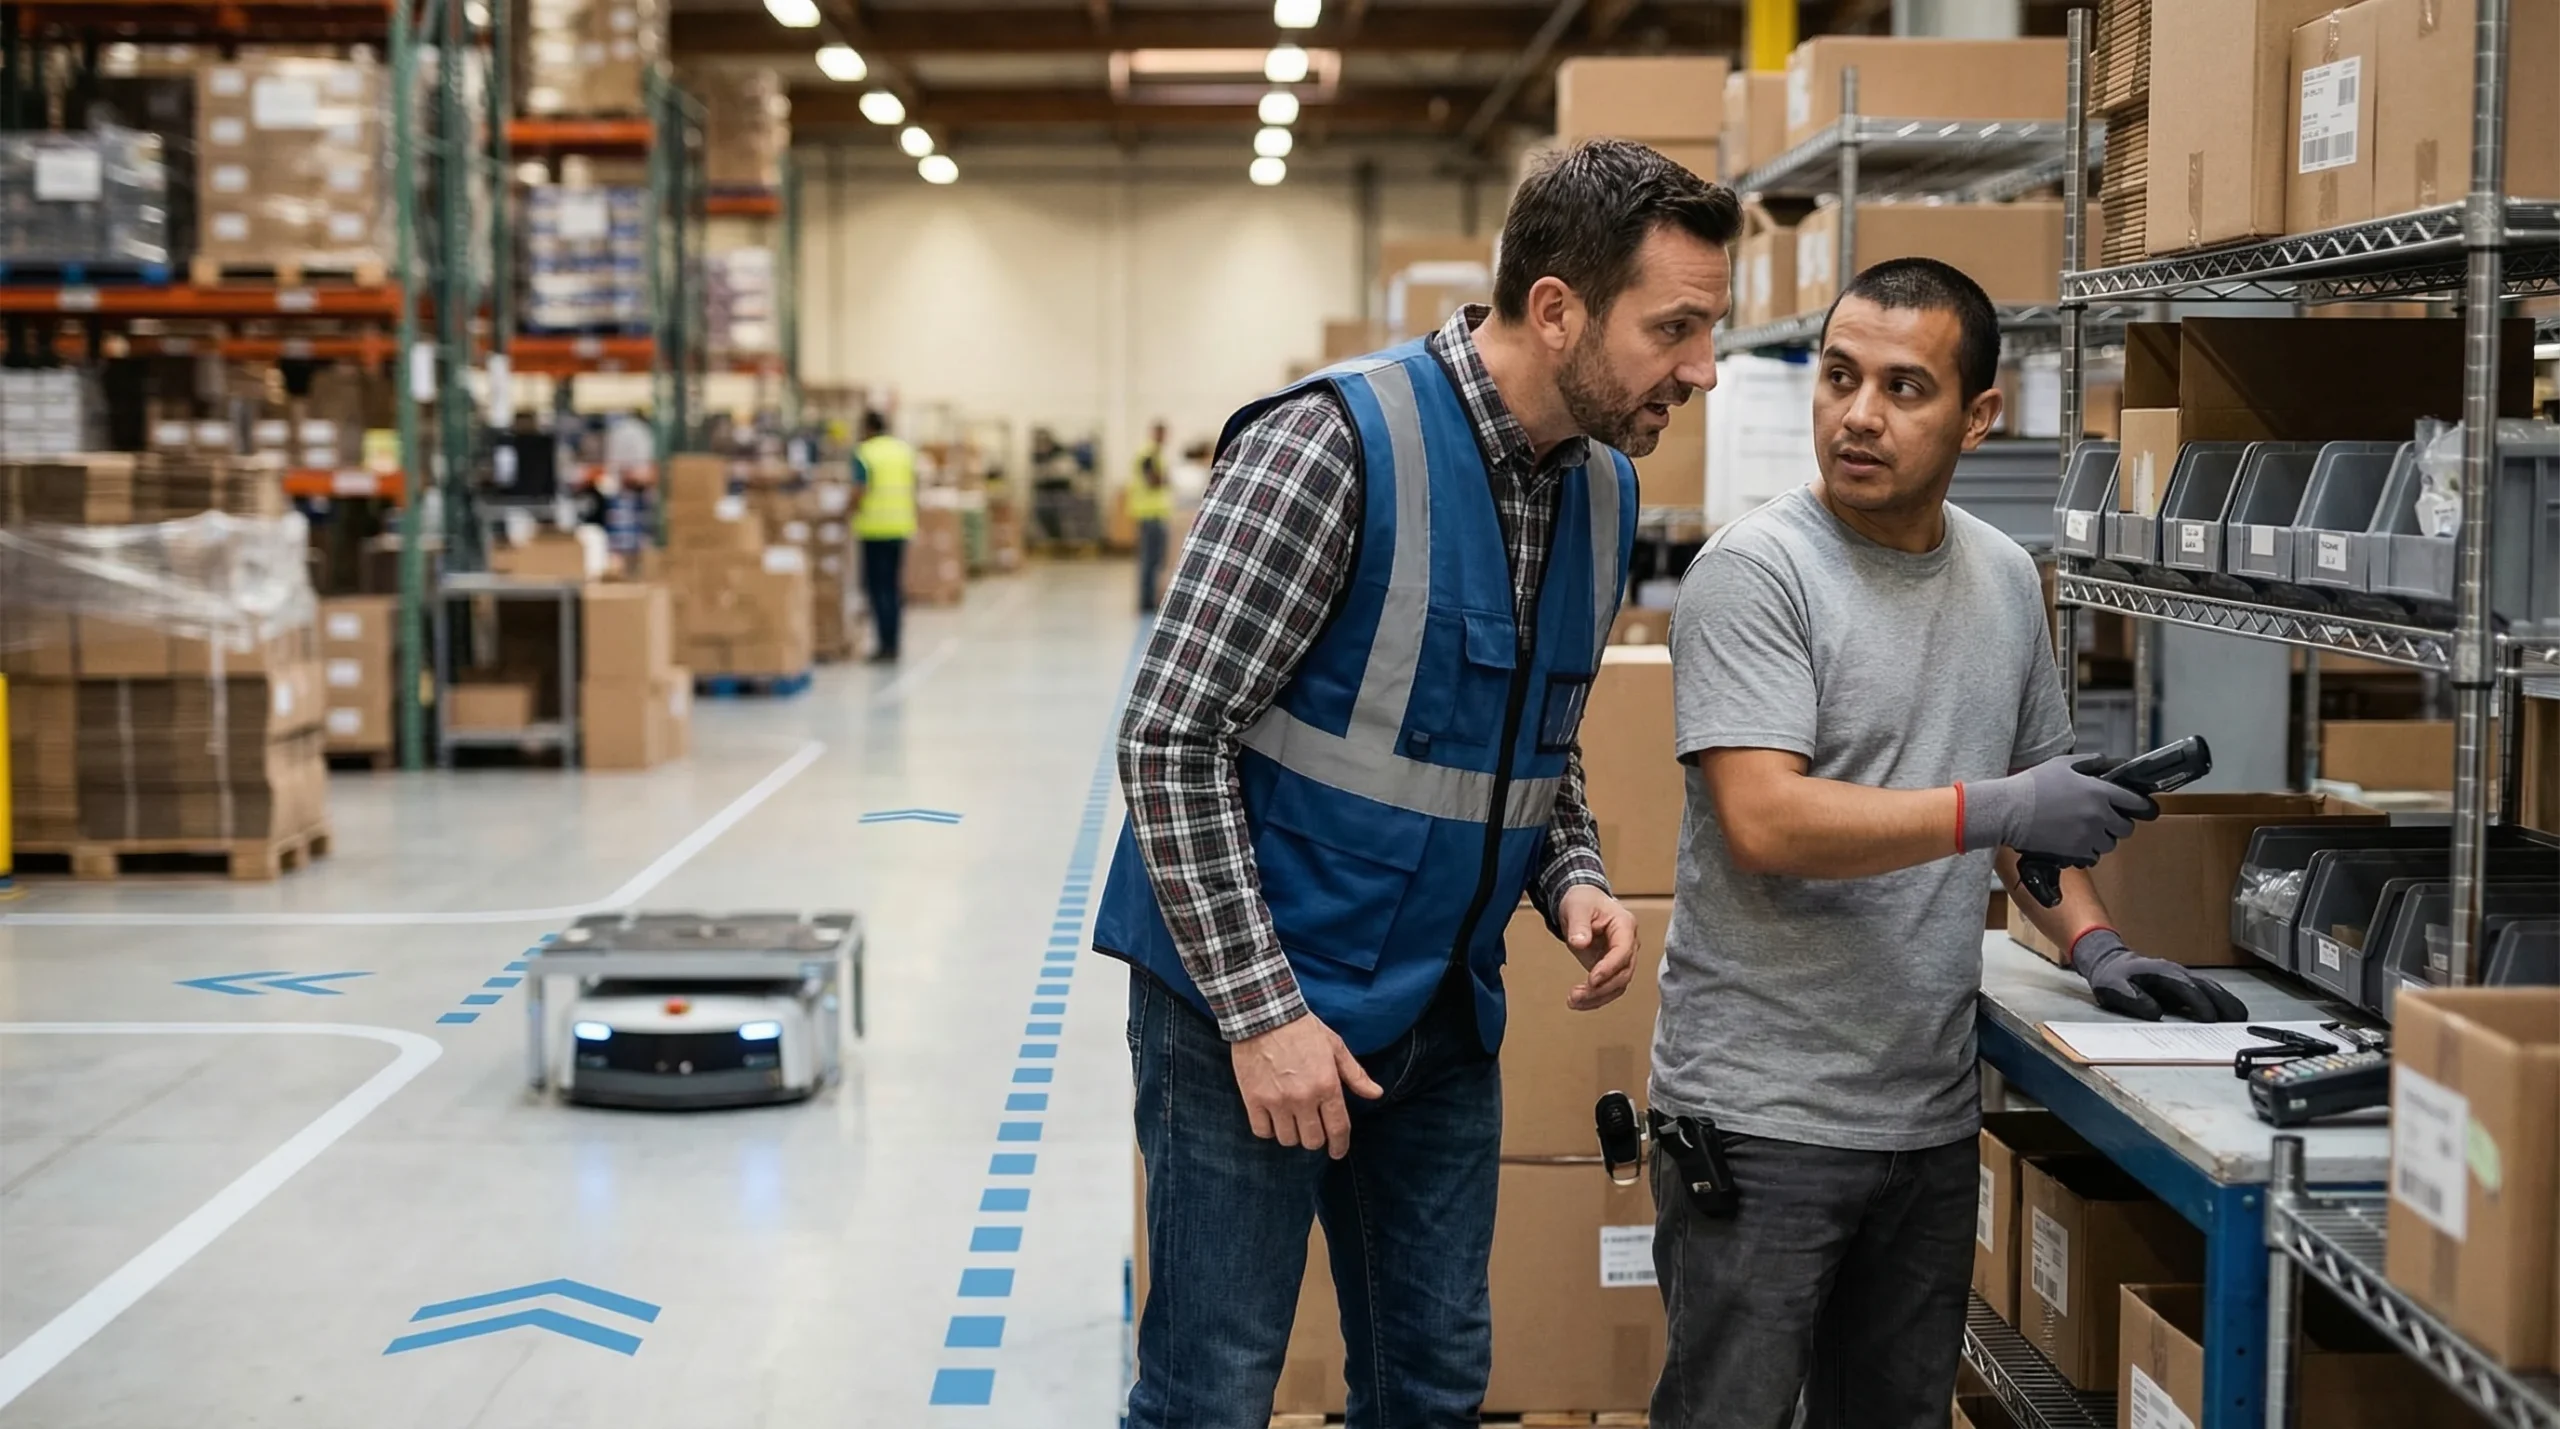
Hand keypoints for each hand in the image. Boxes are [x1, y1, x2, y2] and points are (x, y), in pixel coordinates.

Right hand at [1230, 1012, 1384, 1158]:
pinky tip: (1272, 1118)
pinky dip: (1268, 1130)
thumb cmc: (1303, 1029)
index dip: (1339, 1146)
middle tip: (1312, 1129)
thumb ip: (1355, 1075)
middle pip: (1312, 1141)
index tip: (1337, 1152)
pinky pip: (1262, 1131)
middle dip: (1315, 1139)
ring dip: (1292, 1134)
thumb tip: (1376, 1094)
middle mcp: (1304, 1098)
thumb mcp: (1335, 1047)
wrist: (1264, 1014)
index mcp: (1327, 1085)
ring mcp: (1277, 1101)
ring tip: (1291, 1120)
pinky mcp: (1254, 1099)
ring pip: (1287, 1139)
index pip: (1338, 1129)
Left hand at [1558, 885, 1640, 1011]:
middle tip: (1576, 995)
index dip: (1610, 968)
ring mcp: (1622, 958)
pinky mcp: (1611, 969)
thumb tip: (1580, 943)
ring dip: (1598, 998)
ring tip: (1573, 1002)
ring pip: (1618, 985)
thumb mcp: (1577, 907)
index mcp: (1625, 925)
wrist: (1583, 903)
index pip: (1624, 951)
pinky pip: (1609, 988)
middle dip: (1602, 988)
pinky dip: (1595, 999)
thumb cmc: (1583, 901)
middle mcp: (1628, 944)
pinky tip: (1578, 1003)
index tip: (1591, 979)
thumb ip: (1579, 925)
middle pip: (1624, 973)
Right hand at [1962, 754, 2157, 863]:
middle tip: (2107, 819)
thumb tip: (2108, 764)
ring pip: (2110, 843)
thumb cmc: (2032, 785)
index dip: (2144, 807)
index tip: (2147, 809)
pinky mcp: (2075, 851)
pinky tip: (2075, 840)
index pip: (2137, 803)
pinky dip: (2089, 850)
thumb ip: (2090, 763)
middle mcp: (2098, 815)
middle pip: (2126, 828)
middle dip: (2120, 824)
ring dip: (2104, 838)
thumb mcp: (2062, 764)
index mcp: (2099, 791)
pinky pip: (2094, 855)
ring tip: (2087, 830)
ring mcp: (2088, 835)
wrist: (2008, 811)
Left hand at [2070, 928, 2247, 1021]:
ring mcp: (2182, 977)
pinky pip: (2207, 991)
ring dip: (2227, 1001)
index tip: (2211, 1019)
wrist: (2109, 962)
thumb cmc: (2112, 977)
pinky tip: (2230, 1011)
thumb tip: (2155, 1012)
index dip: (2200, 1003)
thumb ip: (2133, 999)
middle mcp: (2176, 972)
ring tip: (2241, 1018)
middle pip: (2207, 986)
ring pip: (2211, 987)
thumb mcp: (2113, 988)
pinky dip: (2221, 1000)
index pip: (2187, 988)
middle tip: (2239, 1021)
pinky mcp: (2183, 984)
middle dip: (2223, 1002)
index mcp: (2161, 973)